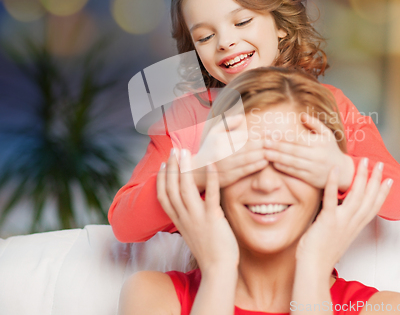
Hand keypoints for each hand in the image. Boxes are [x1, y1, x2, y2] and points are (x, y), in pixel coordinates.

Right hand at [156, 149, 238, 272]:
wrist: (218, 269)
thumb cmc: (209, 250)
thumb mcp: (192, 232)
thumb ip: (189, 217)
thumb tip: (189, 205)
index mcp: (178, 221)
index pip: (163, 197)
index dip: (162, 179)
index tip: (163, 165)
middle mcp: (184, 218)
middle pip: (172, 188)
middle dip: (171, 168)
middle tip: (174, 151)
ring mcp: (197, 218)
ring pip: (185, 189)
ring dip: (184, 169)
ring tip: (186, 152)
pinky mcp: (212, 219)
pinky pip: (210, 195)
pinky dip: (211, 178)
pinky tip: (212, 164)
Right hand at [192, 114, 268, 188]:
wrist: (195, 172)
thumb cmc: (208, 149)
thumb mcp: (213, 132)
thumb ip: (227, 122)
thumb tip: (242, 116)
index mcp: (220, 139)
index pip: (244, 136)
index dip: (259, 135)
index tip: (271, 133)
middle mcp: (223, 152)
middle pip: (249, 146)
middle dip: (264, 143)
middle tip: (276, 141)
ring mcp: (226, 165)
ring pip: (249, 158)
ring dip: (263, 154)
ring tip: (274, 150)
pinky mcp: (229, 177)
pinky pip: (246, 170)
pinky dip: (257, 165)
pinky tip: (265, 162)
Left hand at [263, 112, 353, 189]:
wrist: (343, 171)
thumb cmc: (331, 150)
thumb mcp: (327, 134)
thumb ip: (315, 124)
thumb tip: (302, 115)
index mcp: (319, 143)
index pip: (298, 139)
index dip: (283, 137)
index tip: (271, 134)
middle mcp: (317, 155)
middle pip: (293, 150)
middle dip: (277, 146)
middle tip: (263, 142)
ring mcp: (314, 168)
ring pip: (292, 162)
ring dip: (277, 157)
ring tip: (265, 153)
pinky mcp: (311, 179)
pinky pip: (295, 173)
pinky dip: (284, 168)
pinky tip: (274, 164)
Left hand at [295, 158, 391, 274]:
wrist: (313, 268)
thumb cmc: (320, 253)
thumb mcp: (337, 235)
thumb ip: (342, 222)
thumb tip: (341, 210)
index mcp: (355, 227)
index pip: (373, 207)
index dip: (382, 193)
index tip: (389, 179)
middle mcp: (352, 223)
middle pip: (368, 198)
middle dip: (375, 179)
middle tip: (379, 163)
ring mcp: (341, 221)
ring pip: (356, 196)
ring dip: (361, 177)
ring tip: (363, 162)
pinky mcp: (327, 220)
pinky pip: (331, 199)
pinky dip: (333, 184)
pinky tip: (334, 170)